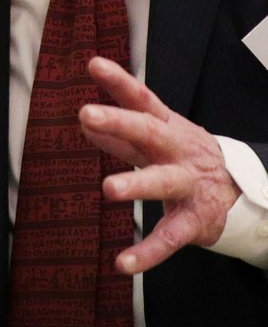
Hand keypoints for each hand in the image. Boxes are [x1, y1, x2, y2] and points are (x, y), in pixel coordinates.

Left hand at [80, 55, 241, 274]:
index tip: (93, 64)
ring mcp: (188, 185)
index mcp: (166, 127)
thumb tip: (83, 121)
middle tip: (87, 113)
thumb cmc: (184, 158)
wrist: (242, 193)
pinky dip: (146, 253)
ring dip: (135, 184)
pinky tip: (122, 263)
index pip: (141, 98)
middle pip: (149, 131)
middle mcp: (177, 151)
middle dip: (119, 121)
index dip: (118, 81)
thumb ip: (120, 134)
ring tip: (108, 189)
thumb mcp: (157, 140)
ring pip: (162, 181)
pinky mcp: (194, 220)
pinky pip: (169, 237)